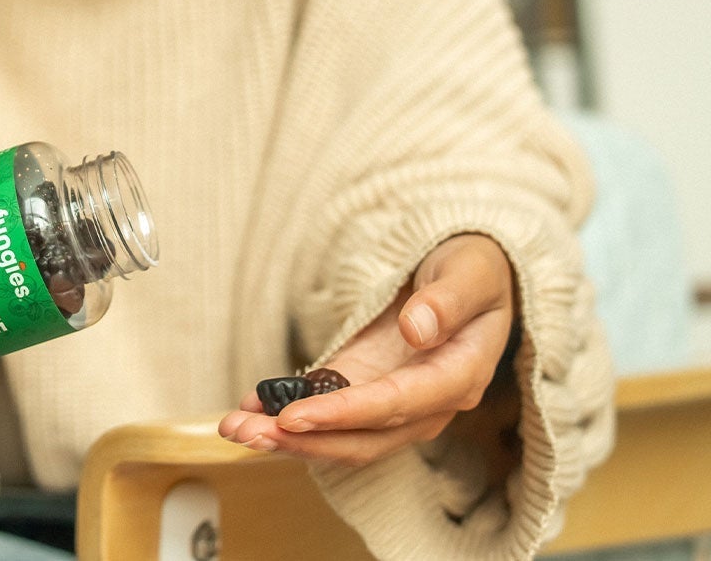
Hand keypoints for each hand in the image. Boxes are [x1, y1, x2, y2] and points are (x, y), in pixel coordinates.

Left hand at [218, 233, 515, 465]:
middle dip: (301, 440)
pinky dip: (289, 413)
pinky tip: (250, 408)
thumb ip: (447, 302)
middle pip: (362, 437)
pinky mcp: (367, 386)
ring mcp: (394, 400)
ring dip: (288, 437)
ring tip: (235, 427)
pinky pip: (327, 409)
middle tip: (243, 432)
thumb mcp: (470, 273)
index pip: (396, 406)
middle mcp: (426, 403)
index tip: (295, 416)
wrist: (472, 275)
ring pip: (340, 435)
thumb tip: (418, 331)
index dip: (345, 415)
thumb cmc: (475, 271)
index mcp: (457, 377)